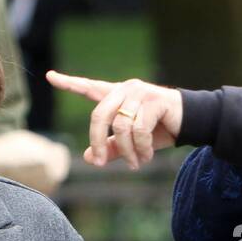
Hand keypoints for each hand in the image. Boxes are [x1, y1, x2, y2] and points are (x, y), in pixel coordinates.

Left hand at [45, 71, 182, 168]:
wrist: (192, 122)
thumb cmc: (160, 129)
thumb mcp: (132, 142)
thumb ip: (112, 147)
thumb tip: (89, 157)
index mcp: (117, 95)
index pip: (89, 87)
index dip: (69, 83)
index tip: (50, 76)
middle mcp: (125, 89)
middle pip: (99, 115)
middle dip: (98, 143)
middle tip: (100, 164)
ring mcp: (140, 93)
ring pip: (120, 126)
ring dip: (127, 151)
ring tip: (136, 163)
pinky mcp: (154, 101)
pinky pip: (138, 129)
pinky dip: (141, 148)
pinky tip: (147, 156)